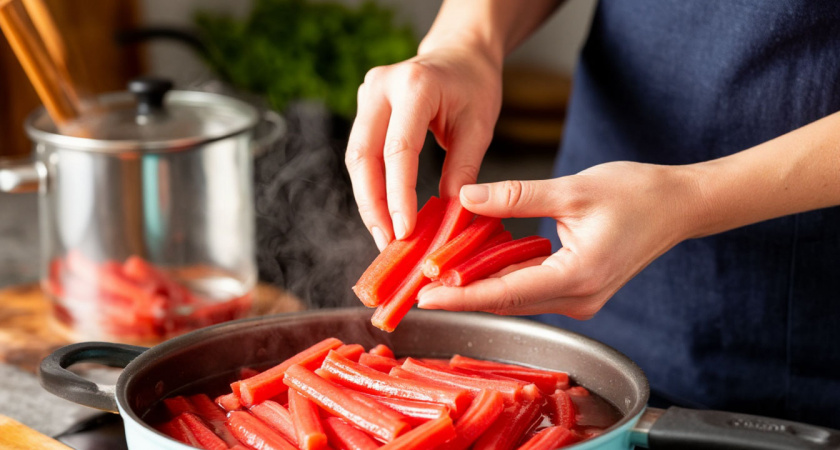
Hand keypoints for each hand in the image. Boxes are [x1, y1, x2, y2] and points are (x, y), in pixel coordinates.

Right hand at [345, 43, 502, 249]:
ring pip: (356, 158)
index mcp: (414, 85)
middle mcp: (381, 86)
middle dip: (373, 205)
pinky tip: (383, 212)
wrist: (459, 53)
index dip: (397, 196)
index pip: (398, 150)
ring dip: (368, 200)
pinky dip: (371, 186)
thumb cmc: (474, 85)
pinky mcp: (364, 108)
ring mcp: (366, 94)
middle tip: (387, 242)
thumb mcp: (479, 126)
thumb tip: (449, 216)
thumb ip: (463, 169)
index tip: (404, 232)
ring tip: (384, 235)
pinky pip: (361, 153)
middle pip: (363, 156)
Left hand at [417, 161, 701, 318]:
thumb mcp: (573, 189)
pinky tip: (475, 262)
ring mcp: (579, 298)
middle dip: (462, 293)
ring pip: (517, 295)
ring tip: (437, 272)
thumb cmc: (637, 193)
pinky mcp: (578, 289)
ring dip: (479, 285)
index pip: (507, 292)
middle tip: (418, 283)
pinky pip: (531, 287)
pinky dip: (502, 275)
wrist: (679, 206)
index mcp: (579, 276)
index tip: (427, 296)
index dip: (463, 296)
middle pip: (507, 299)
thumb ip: (516, 197)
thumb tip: (466, 198)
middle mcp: (578, 298)